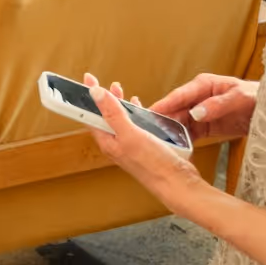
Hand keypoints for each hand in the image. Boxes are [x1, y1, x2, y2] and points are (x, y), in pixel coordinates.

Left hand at [84, 75, 202, 208]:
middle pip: (105, 117)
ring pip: (120, 120)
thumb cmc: (153, 165)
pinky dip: (135, 113)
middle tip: (102, 83)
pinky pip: (135, 126)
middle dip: (103, 98)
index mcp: (108, 142)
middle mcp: (117, 144)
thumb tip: (95, 93)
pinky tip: (139, 108)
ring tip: (118, 90)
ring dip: (118, 104)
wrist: (177, 184)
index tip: (88, 80)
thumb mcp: (130, 134)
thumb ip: (112, 114)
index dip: (88, 97)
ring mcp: (131, 145)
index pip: (91, 116)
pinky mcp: (145, 146)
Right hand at [151, 73, 257, 139]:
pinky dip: (182, 140)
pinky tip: (176, 148)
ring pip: (179, 123)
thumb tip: (196, 112)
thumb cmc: (258, 97)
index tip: (149, 114)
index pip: (179, 95)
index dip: (164, 105)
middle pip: (175, 110)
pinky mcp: (206, 127)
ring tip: (159, 144)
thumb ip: (218, 104)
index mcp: (204, 85)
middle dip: (162, 121)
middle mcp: (198, 98)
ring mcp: (201, 113)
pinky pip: (189, 134)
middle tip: (149, 134)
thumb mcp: (241, 98)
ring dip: (170, 132)